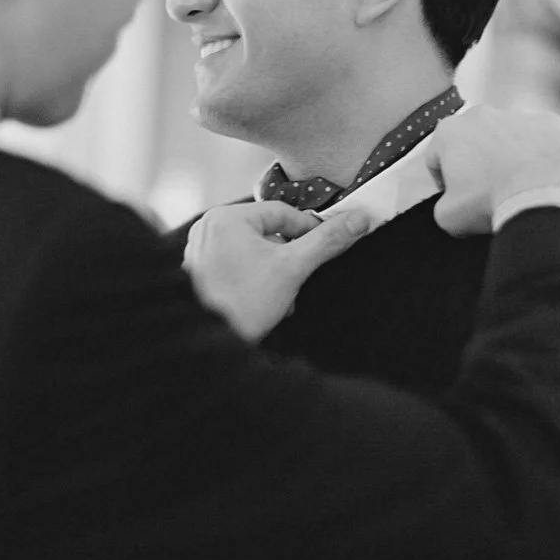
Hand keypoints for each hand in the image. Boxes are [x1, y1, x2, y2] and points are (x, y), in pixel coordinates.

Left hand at [183, 201, 372, 340]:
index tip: (328, 247)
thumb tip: (360, 218)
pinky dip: (256, 282)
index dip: (310, 229)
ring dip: (276, 275)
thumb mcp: (292, 268)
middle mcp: (208, 228)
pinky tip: (264, 305)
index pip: (281, 212)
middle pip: (268, 233)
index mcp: (226, 217)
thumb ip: (327, 241)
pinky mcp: (200, 274)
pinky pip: (238, 267)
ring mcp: (201, 252)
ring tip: (281, 301)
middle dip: (289, 260)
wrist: (210, 347)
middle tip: (298, 283)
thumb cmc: (244, 302)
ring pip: (255, 253)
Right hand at [421, 105, 559, 236]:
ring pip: (508, 137)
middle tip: (489, 191)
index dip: (444, 181)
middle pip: (473, 141)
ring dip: (510, 156)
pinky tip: (544, 178)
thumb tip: (453, 206)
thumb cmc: (490, 202)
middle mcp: (481, 115)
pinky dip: (541, 155)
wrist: (544, 197)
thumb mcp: (449, 217)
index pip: (436, 158)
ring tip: (520, 187)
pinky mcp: (551, 122)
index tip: (458, 198)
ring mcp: (518, 115)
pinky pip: (542, 139)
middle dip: (478, 163)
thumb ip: (443, 206)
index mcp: (449, 132)